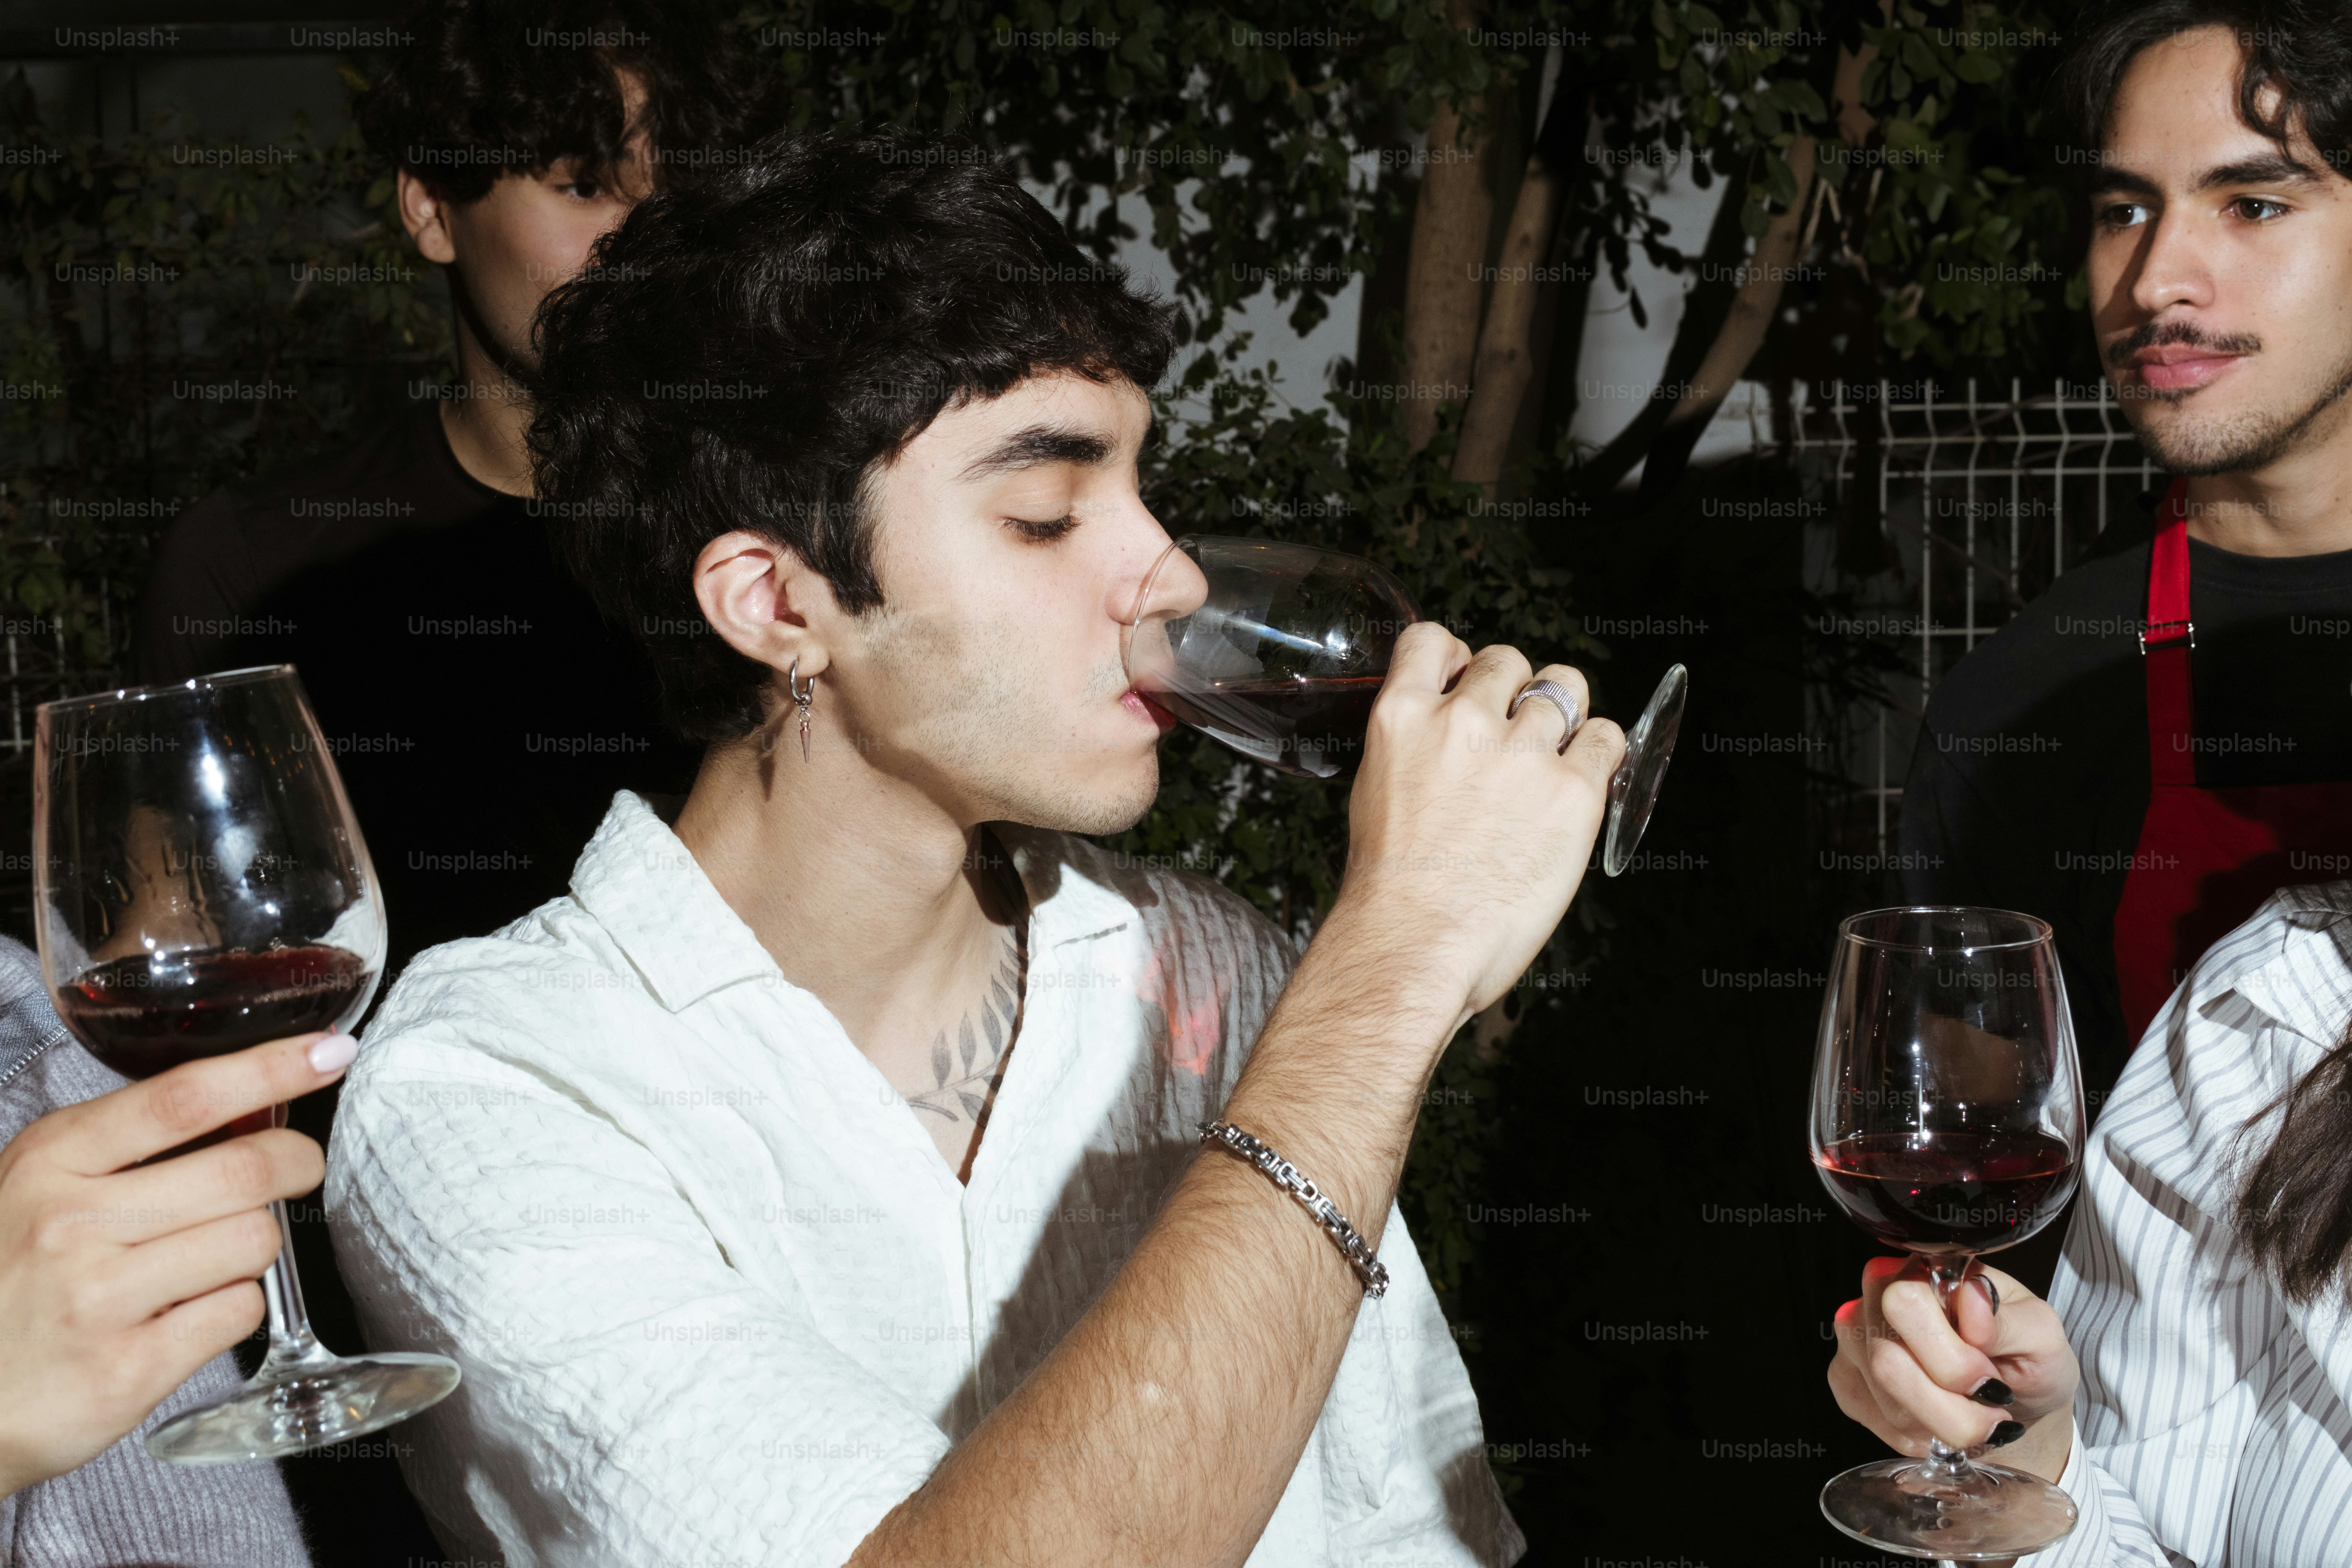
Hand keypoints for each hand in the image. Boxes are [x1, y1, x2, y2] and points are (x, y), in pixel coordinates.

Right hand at [0, 1030, 356, 1497]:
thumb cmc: (7, 1282)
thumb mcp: (38, 1189)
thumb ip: (127, 1147)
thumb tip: (249, 1104)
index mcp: (50, 1162)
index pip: (184, 1096)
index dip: (271, 1069)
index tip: (329, 1051)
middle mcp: (71, 1224)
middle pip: (244, 1170)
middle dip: (296, 1163)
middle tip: (297, 1168)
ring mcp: (99, 1299)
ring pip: (254, 1241)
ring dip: (254, 1245)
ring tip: (209, 1259)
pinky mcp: (128, 1370)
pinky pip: (240, 1311)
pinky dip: (234, 1308)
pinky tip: (187, 1314)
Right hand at [1333, 622, 1625, 1023]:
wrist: (1415, 943)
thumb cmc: (1391, 892)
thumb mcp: (1378, 793)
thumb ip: (1414, 751)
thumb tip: (1446, 744)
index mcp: (1402, 718)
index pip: (1432, 639)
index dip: (1458, 657)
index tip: (1467, 680)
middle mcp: (1463, 722)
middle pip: (1507, 660)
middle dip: (1514, 689)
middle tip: (1515, 735)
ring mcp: (1521, 753)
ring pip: (1565, 687)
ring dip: (1562, 717)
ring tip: (1553, 758)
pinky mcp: (1572, 791)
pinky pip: (1606, 739)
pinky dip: (1600, 751)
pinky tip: (1585, 779)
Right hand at [1828, 1257, 2079, 1483]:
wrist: (2017, 1404)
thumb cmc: (2026, 1361)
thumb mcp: (2043, 1337)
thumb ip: (2012, 1320)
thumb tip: (1972, 1301)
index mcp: (1928, 1271)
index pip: (1905, 1303)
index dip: (1951, 1357)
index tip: (1990, 1379)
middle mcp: (1880, 1296)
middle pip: (1886, 1359)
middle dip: (1949, 1404)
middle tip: (1987, 1406)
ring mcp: (1857, 1337)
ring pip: (1882, 1394)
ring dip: (1941, 1422)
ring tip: (1972, 1413)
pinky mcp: (1847, 1378)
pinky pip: (1873, 1417)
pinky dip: (1918, 1433)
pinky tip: (1941, 1421)